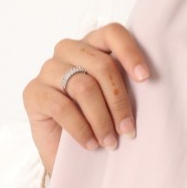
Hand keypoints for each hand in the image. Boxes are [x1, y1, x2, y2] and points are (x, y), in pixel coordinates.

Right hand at [22, 23, 150, 177]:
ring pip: (83, 87)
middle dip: (119, 101)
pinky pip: (62, 107)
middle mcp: (68, 50)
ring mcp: (48, 69)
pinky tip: (91, 144)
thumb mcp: (116, 100)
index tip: (145, 79)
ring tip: (111, 142)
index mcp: (93, 44)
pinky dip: (81, 129)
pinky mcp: (33, 92)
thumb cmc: (98, 121)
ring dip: (102, 119)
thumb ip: (127, 84)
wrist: (69, 154)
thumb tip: (153, 82)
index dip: (130, 52)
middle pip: (101, 65)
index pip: (112, 33)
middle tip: (129, 130)